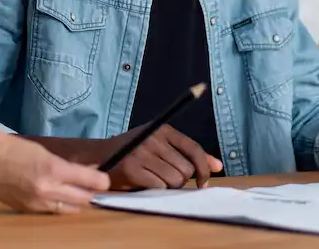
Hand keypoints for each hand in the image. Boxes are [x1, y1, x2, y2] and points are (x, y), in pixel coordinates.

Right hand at [0, 133, 109, 213]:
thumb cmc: (16, 149)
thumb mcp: (45, 152)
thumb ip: (67, 166)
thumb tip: (89, 171)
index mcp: (53, 169)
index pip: (89, 181)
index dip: (101, 181)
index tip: (105, 180)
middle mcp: (47, 189)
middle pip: (83, 199)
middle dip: (91, 194)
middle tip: (94, 187)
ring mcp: (37, 202)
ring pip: (69, 209)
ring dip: (76, 202)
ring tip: (77, 194)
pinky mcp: (27, 210)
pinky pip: (51, 212)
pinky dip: (59, 206)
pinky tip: (59, 197)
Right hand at [101, 125, 223, 190]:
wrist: (100, 156)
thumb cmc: (135, 151)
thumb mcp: (162, 145)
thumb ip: (190, 154)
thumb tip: (218, 166)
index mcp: (163, 129)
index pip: (194, 149)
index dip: (203, 168)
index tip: (203, 182)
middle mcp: (154, 139)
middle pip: (186, 169)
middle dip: (181, 179)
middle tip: (166, 176)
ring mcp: (142, 153)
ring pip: (174, 180)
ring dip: (168, 186)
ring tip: (154, 178)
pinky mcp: (132, 169)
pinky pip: (159, 187)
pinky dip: (155, 189)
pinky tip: (145, 182)